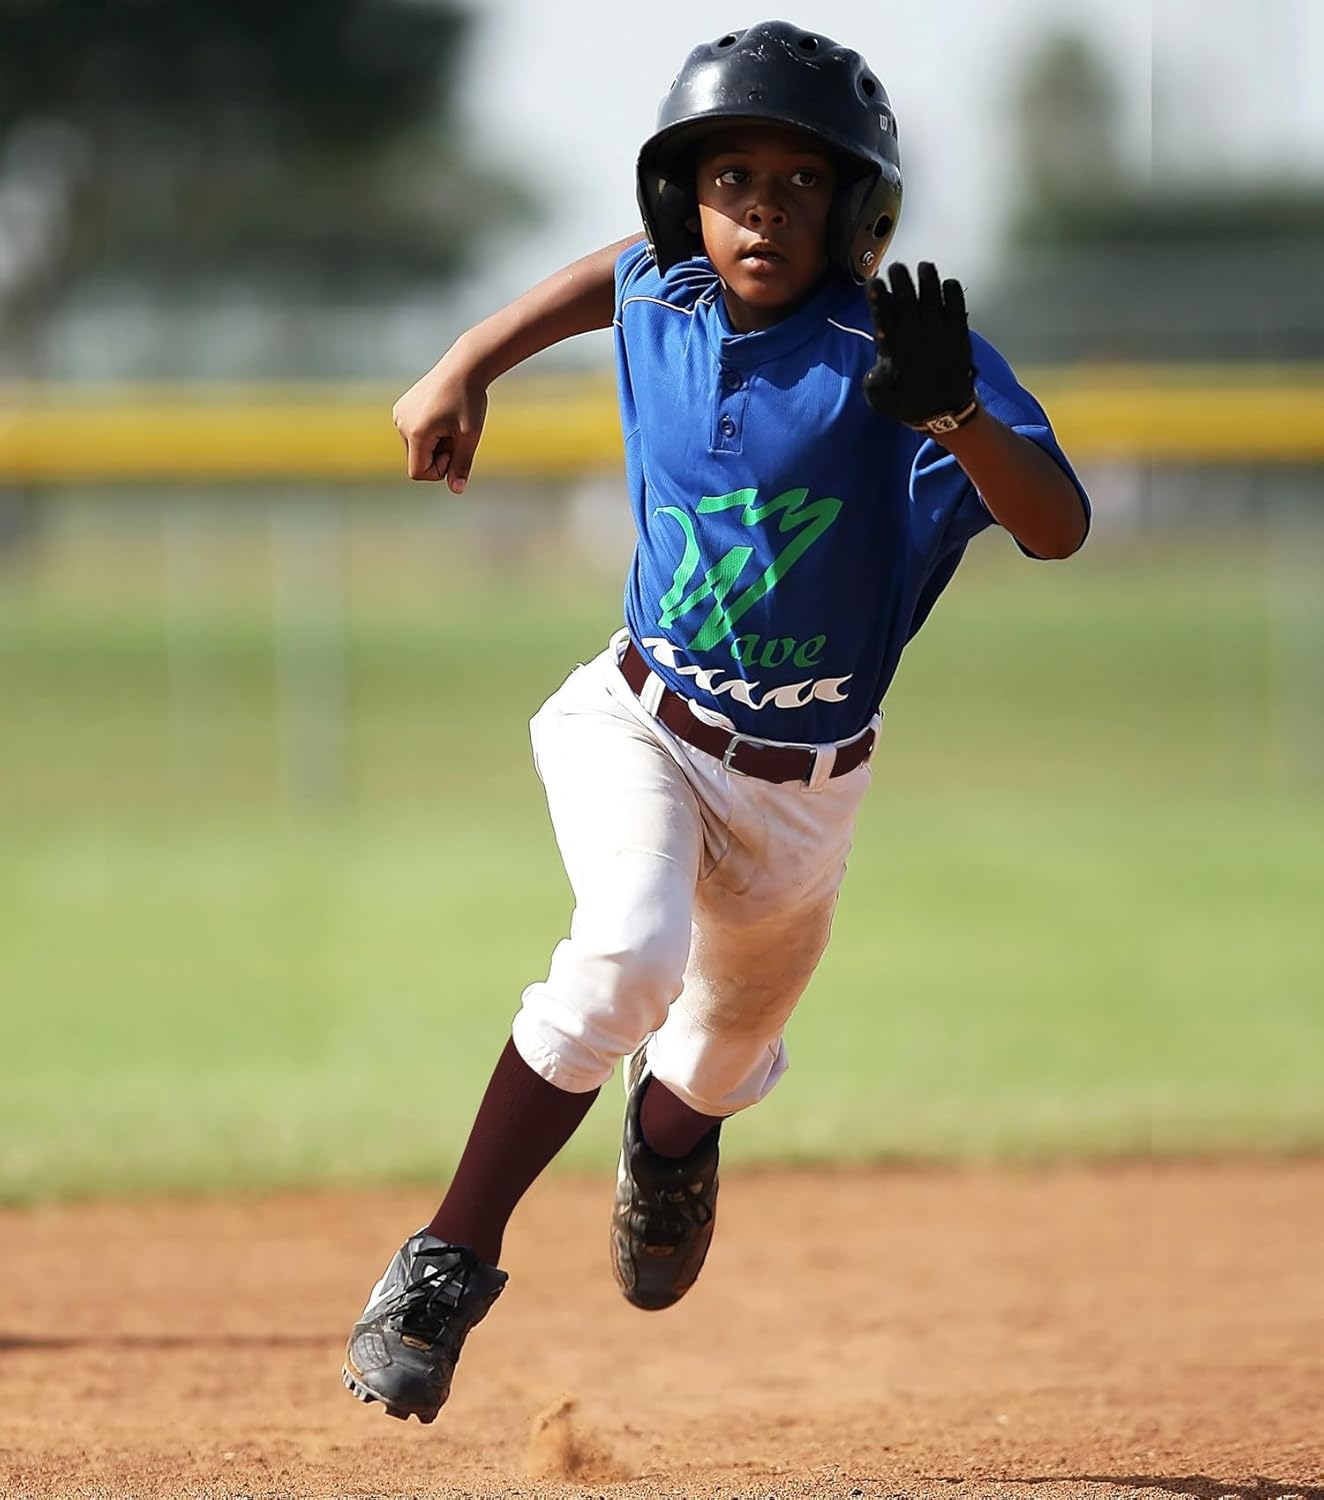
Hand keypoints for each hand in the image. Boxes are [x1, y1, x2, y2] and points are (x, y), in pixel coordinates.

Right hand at [392, 352, 488, 488]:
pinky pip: (414, 433)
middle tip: (456, 435)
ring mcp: (399, 414)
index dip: (439, 471)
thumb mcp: (469, 437)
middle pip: (417, 461)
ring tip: (450, 424)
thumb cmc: (469, 401)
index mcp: (416, 433)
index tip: (455, 451)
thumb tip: (457, 490)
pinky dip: (429, 432)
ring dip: (435, 444)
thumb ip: (462, 464)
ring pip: (416, 448)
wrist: (464, 367)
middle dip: (438, 456)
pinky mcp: (401, 408)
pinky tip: (442, 415)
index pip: (418, 473)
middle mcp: (402, 424)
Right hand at [863, 262, 976, 432]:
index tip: (874, 282)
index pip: (884, 317)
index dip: (879, 298)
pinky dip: (952, 293)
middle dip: (901, 280)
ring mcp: (940, 334)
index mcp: (895, 351)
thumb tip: (874, 363)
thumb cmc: (908, 403)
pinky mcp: (959, 335)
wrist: (945, 415)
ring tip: (924, 266)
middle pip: (908, 300)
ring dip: (928, 280)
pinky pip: (957, 307)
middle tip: (897, 267)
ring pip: (933, 298)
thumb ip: (873, 379)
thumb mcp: (879, 398)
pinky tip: (947, 283)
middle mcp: (917, 338)